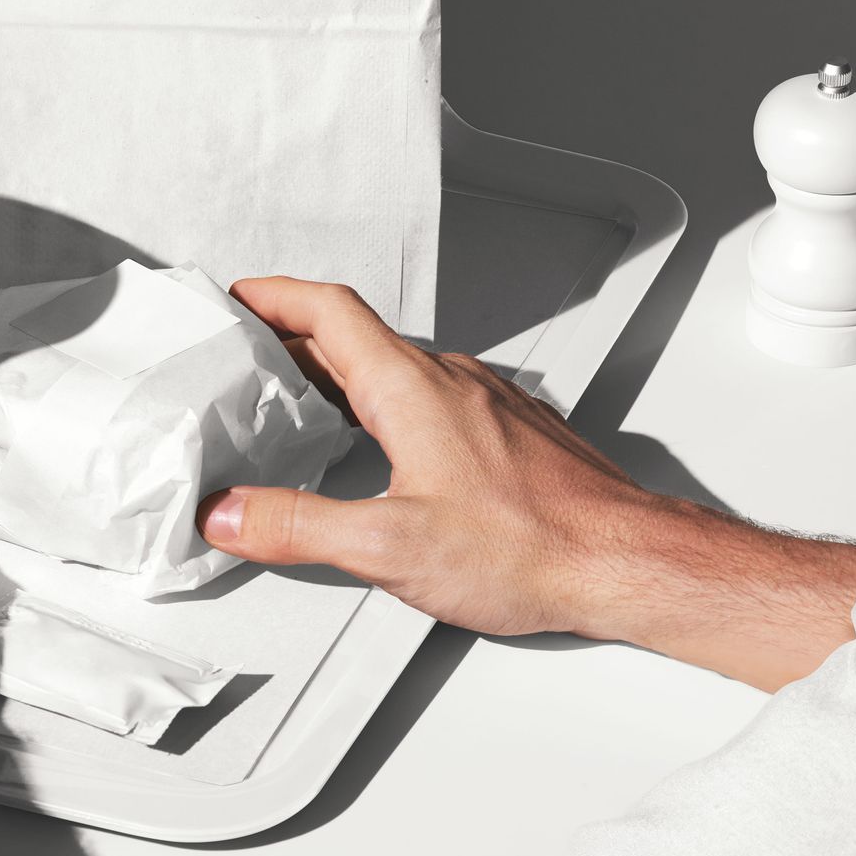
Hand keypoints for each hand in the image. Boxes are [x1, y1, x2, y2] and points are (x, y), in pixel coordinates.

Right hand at [197, 279, 855, 688]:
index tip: (235, 297)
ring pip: (393, 363)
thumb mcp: (390, 547)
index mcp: (410, 387)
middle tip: (244, 351)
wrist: (623, 559)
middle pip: (354, 333)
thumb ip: (299, 527)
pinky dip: (381, 397)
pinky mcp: (504, 429)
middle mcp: (448, 378)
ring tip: (295, 395)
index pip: (328, 310)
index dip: (274, 296)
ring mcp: (481, 400)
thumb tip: (231, 512)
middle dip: (290, 335)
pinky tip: (376, 440)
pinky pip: (427, 391)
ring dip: (337, 368)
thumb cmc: (532, 545)